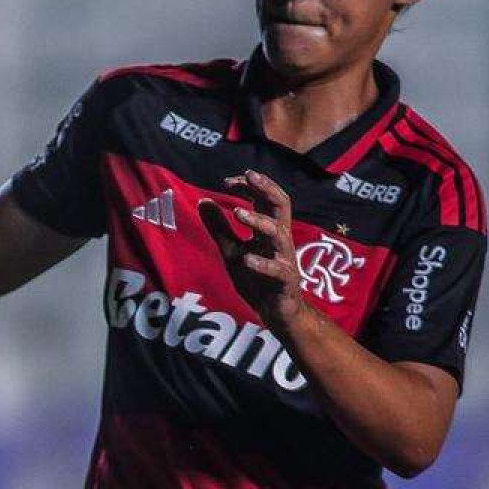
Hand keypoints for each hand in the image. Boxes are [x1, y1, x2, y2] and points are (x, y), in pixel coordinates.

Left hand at [197, 170, 306, 330]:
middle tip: (249, 175)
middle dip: (266, 188)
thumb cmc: (257, 279)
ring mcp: (285, 259)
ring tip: (237, 212)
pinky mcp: (286, 282)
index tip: (227, 180)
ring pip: (279, 234)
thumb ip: (219, 228)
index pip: (264, 198)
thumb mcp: (231, 251)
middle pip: (281, 205)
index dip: (249, 186)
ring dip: (258, 221)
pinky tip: (247, 259)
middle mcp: (280, 240)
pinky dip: (262, 264)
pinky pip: (277, 270)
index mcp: (268, 230)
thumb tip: (203, 200)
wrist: (275, 313)